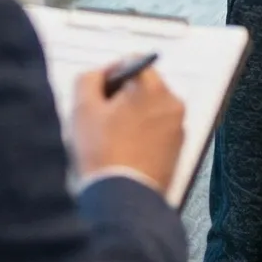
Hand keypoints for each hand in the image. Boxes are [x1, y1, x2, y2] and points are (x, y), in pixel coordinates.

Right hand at [68, 65, 184, 194]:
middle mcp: (172, 103)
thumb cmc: (103, 152)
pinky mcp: (177, 150)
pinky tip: (125, 151)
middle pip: (143, 87)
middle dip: (122, 98)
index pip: (131, 63)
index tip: (98, 96)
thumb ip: (89, 79)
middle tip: (102, 119)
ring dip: (132, 117)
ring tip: (112, 139)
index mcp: (153, 87)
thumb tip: (100, 74)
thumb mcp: (83, 108)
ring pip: (150, 110)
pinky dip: (143, 135)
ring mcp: (178, 128)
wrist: (122, 198)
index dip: (110, 76)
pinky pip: (157, 131)